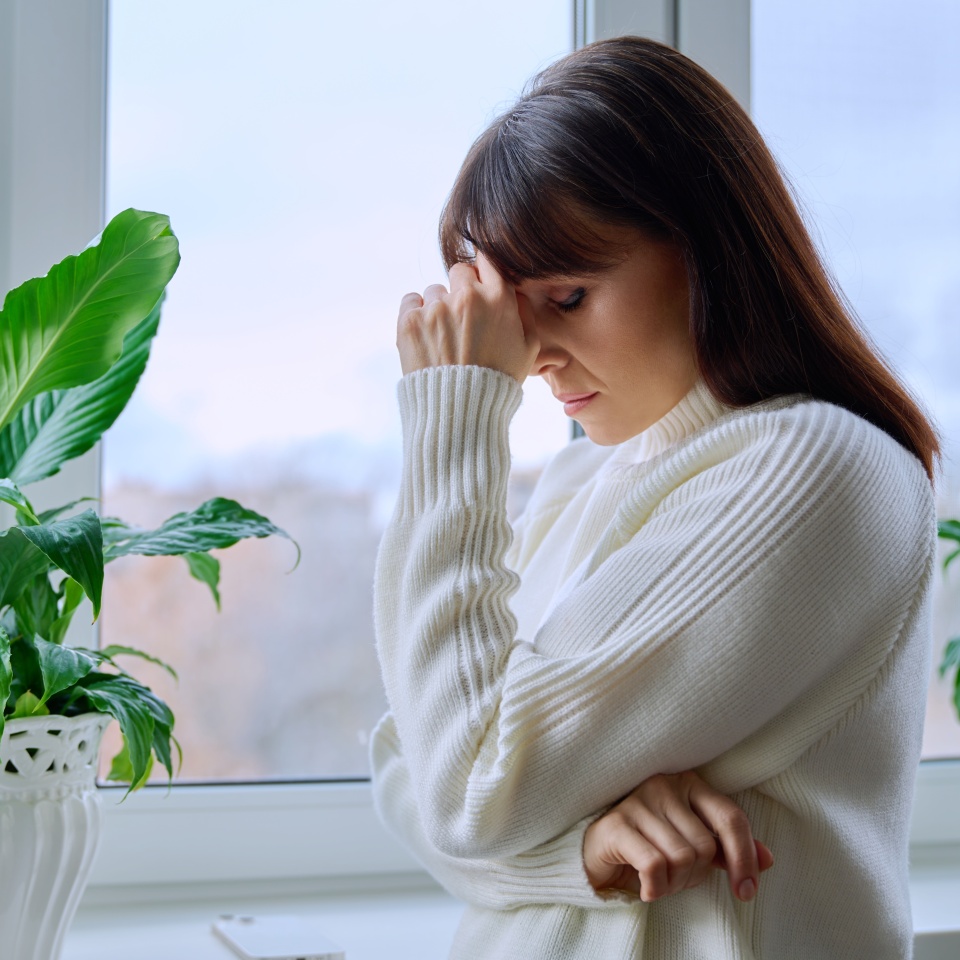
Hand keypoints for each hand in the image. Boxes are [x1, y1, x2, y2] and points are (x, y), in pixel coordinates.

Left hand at [396, 253, 538, 381]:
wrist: (459, 411)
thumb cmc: (498, 381)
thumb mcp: (528, 348)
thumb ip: (524, 311)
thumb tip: (513, 289)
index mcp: (498, 298)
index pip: (487, 259)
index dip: (484, 272)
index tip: (480, 285)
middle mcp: (466, 297)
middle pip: (459, 271)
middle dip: (461, 289)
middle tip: (463, 319)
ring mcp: (435, 308)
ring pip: (434, 290)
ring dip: (438, 308)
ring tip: (445, 339)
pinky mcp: (409, 321)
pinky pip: (410, 301)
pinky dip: (416, 315)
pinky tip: (427, 338)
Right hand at [583, 771, 773, 903]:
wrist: (599, 855)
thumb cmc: (651, 847)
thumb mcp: (693, 847)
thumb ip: (726, 850)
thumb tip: (769, 860)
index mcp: (690, 784)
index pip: (731, 818)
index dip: (745, 857)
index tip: (746, 891)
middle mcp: (664, 785)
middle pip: (705, 846)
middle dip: (695, 876)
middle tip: (676, 880)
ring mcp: (638, 801)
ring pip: (681, 858)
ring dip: (674, 884)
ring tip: (659, 882)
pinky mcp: (616, 824)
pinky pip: (654, 865)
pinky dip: (655, 887)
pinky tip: (646, 889)